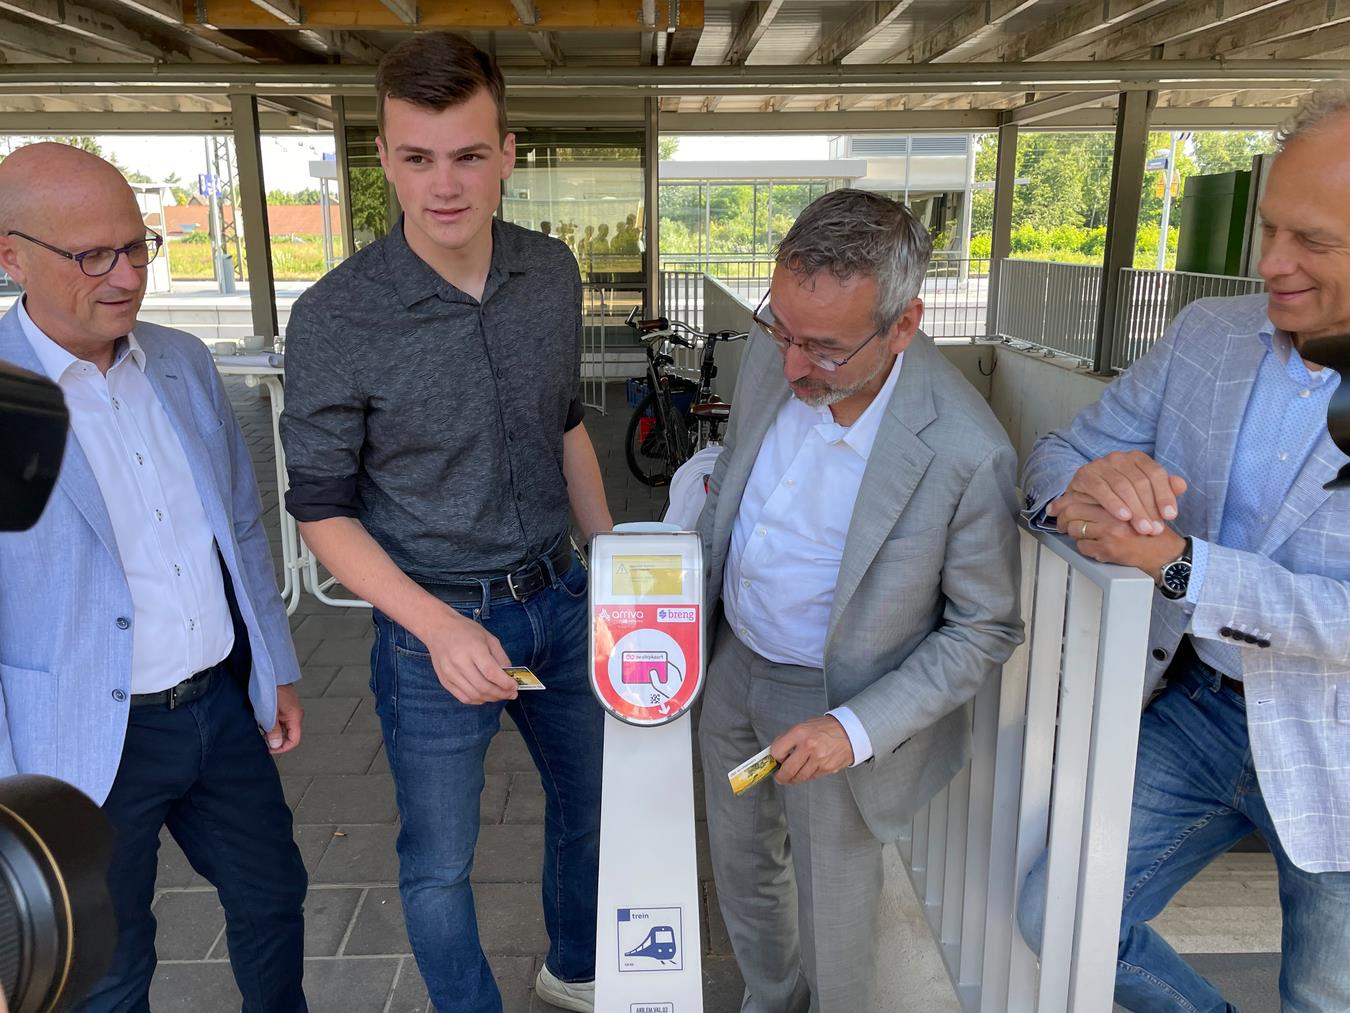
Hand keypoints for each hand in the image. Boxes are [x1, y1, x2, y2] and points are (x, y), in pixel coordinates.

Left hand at [267, 684, 303, 753]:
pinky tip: (262, 721)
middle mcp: (295, 714)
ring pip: (283, 728)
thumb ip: (274, 730)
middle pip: (289, 735)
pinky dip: (272, 724)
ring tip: (261, 728)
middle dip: (276, 739)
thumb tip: (276, 744)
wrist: (271, 673)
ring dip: (273, 731)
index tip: (270, 749)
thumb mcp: (271, 714)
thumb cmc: (271, 690)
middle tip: (263, 738)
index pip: (294, 740)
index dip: (282, 748)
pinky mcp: (284, 706)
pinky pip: (280, 720)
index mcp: (295, 717)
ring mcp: (290, 710)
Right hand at [420, 607, 516, 704]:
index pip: (491, 673)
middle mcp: (459, 662)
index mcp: (473, 649)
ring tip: (500, 695)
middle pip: (483, 687)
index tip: (515, 686)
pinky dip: (477, 700)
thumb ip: (501, 658)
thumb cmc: (465, 631)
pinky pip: (463, 697)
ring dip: (490, 699)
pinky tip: (485, 695)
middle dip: (501, 694)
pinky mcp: (444, 681)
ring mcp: (450, 673)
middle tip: (511, 694)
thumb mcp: (489, 638)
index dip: (505, 683)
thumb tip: (509, 676)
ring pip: (474, 695)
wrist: (438, 628)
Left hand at [771, 715, 854, 784]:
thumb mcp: (804, 726)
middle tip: (779, 777)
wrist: (850, 732)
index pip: (777, 751)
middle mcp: (808, 746)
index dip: (775, 757)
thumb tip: (777, 752)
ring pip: (799, 777)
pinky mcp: (827, 768)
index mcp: (800, 733)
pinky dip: (807, 776)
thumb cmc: (827, 728)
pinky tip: (807, 771)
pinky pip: (812, 777)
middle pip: (787, 769)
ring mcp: (818, 759)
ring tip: (792, 776)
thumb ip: (790, 738)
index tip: (776, 760)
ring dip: (793, 779)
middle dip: (781, 776)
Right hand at [1051, 451, 1187, 534]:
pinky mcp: (1085, 475)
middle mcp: (1119, 458)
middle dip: (1149, 508)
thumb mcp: (1144, 494)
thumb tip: (1182, 485)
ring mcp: (1101, 464)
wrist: (1086, 499)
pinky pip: (1101, 489)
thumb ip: (1164, 489)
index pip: (1156, 474)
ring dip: (1135, 509)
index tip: (1171, 516)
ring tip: (1142, 528)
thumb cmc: (1119, 497)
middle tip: (1155, 529)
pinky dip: (1113, 504)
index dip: (1165, 495)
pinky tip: (1123, 517)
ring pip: (1123, 486)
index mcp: (1137, 458)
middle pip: (1140, 482)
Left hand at [1057, 495, 1185, 578]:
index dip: (1065, 502)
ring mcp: (1109, 531)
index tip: (1058, 507)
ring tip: (1078, 533)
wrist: (1165, 552)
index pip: (1081, 496)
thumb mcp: (1135, 505)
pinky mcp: (1108, 548)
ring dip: (1074, 533)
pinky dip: (1084, 547)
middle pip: (1073, 511)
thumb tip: (1079, 494)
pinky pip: (1083, 546)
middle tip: (1062, 523)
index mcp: (1118, 499)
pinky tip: (1092, 546)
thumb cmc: (1150, 529)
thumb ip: (1114, 497)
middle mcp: (1112, 513)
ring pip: (1076, 528)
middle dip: (1064, 519)